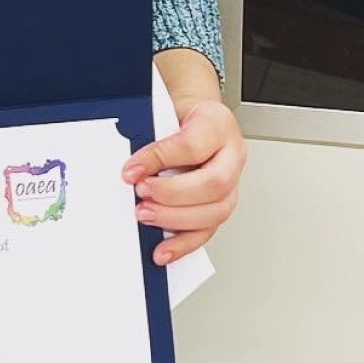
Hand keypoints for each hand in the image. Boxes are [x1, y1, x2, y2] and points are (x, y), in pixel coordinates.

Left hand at [124, 98, 244, 265]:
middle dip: (172, 195)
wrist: (194, 119)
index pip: (192, 145)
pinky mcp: (221, 205)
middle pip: (213, 183)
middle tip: (141, 195)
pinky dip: (184, 243)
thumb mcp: (165, 113)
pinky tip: (164, 248)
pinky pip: (208, 231)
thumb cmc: (181, 117)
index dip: (161, 159)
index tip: (132, 170)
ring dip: (176, 219)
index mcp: (217, 124)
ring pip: (216, 211)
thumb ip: (150, 136)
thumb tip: (131, 168)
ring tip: (146, 215)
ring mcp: (232, 183)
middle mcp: (231, 154)